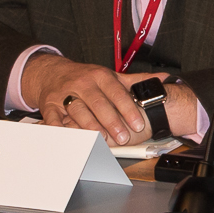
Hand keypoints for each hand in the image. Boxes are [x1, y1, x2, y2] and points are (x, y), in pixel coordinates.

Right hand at [22, 53, 196, 144]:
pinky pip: (55, 118)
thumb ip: (136, 80)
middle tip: (123, 137)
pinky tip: (72, 138)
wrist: (53, 73)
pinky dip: (61, 129)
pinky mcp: (50, 104)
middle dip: (112, 121)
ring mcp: (65, 94)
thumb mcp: (111, 76)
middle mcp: (83, 83)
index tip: (139, 124)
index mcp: (100, 76)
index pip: (117, 92)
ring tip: (103, 140)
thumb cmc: (87, 79)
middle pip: (98, 103)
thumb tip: (163, 79)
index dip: (128, 109)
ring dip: (91, 126)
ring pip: (78, 110)